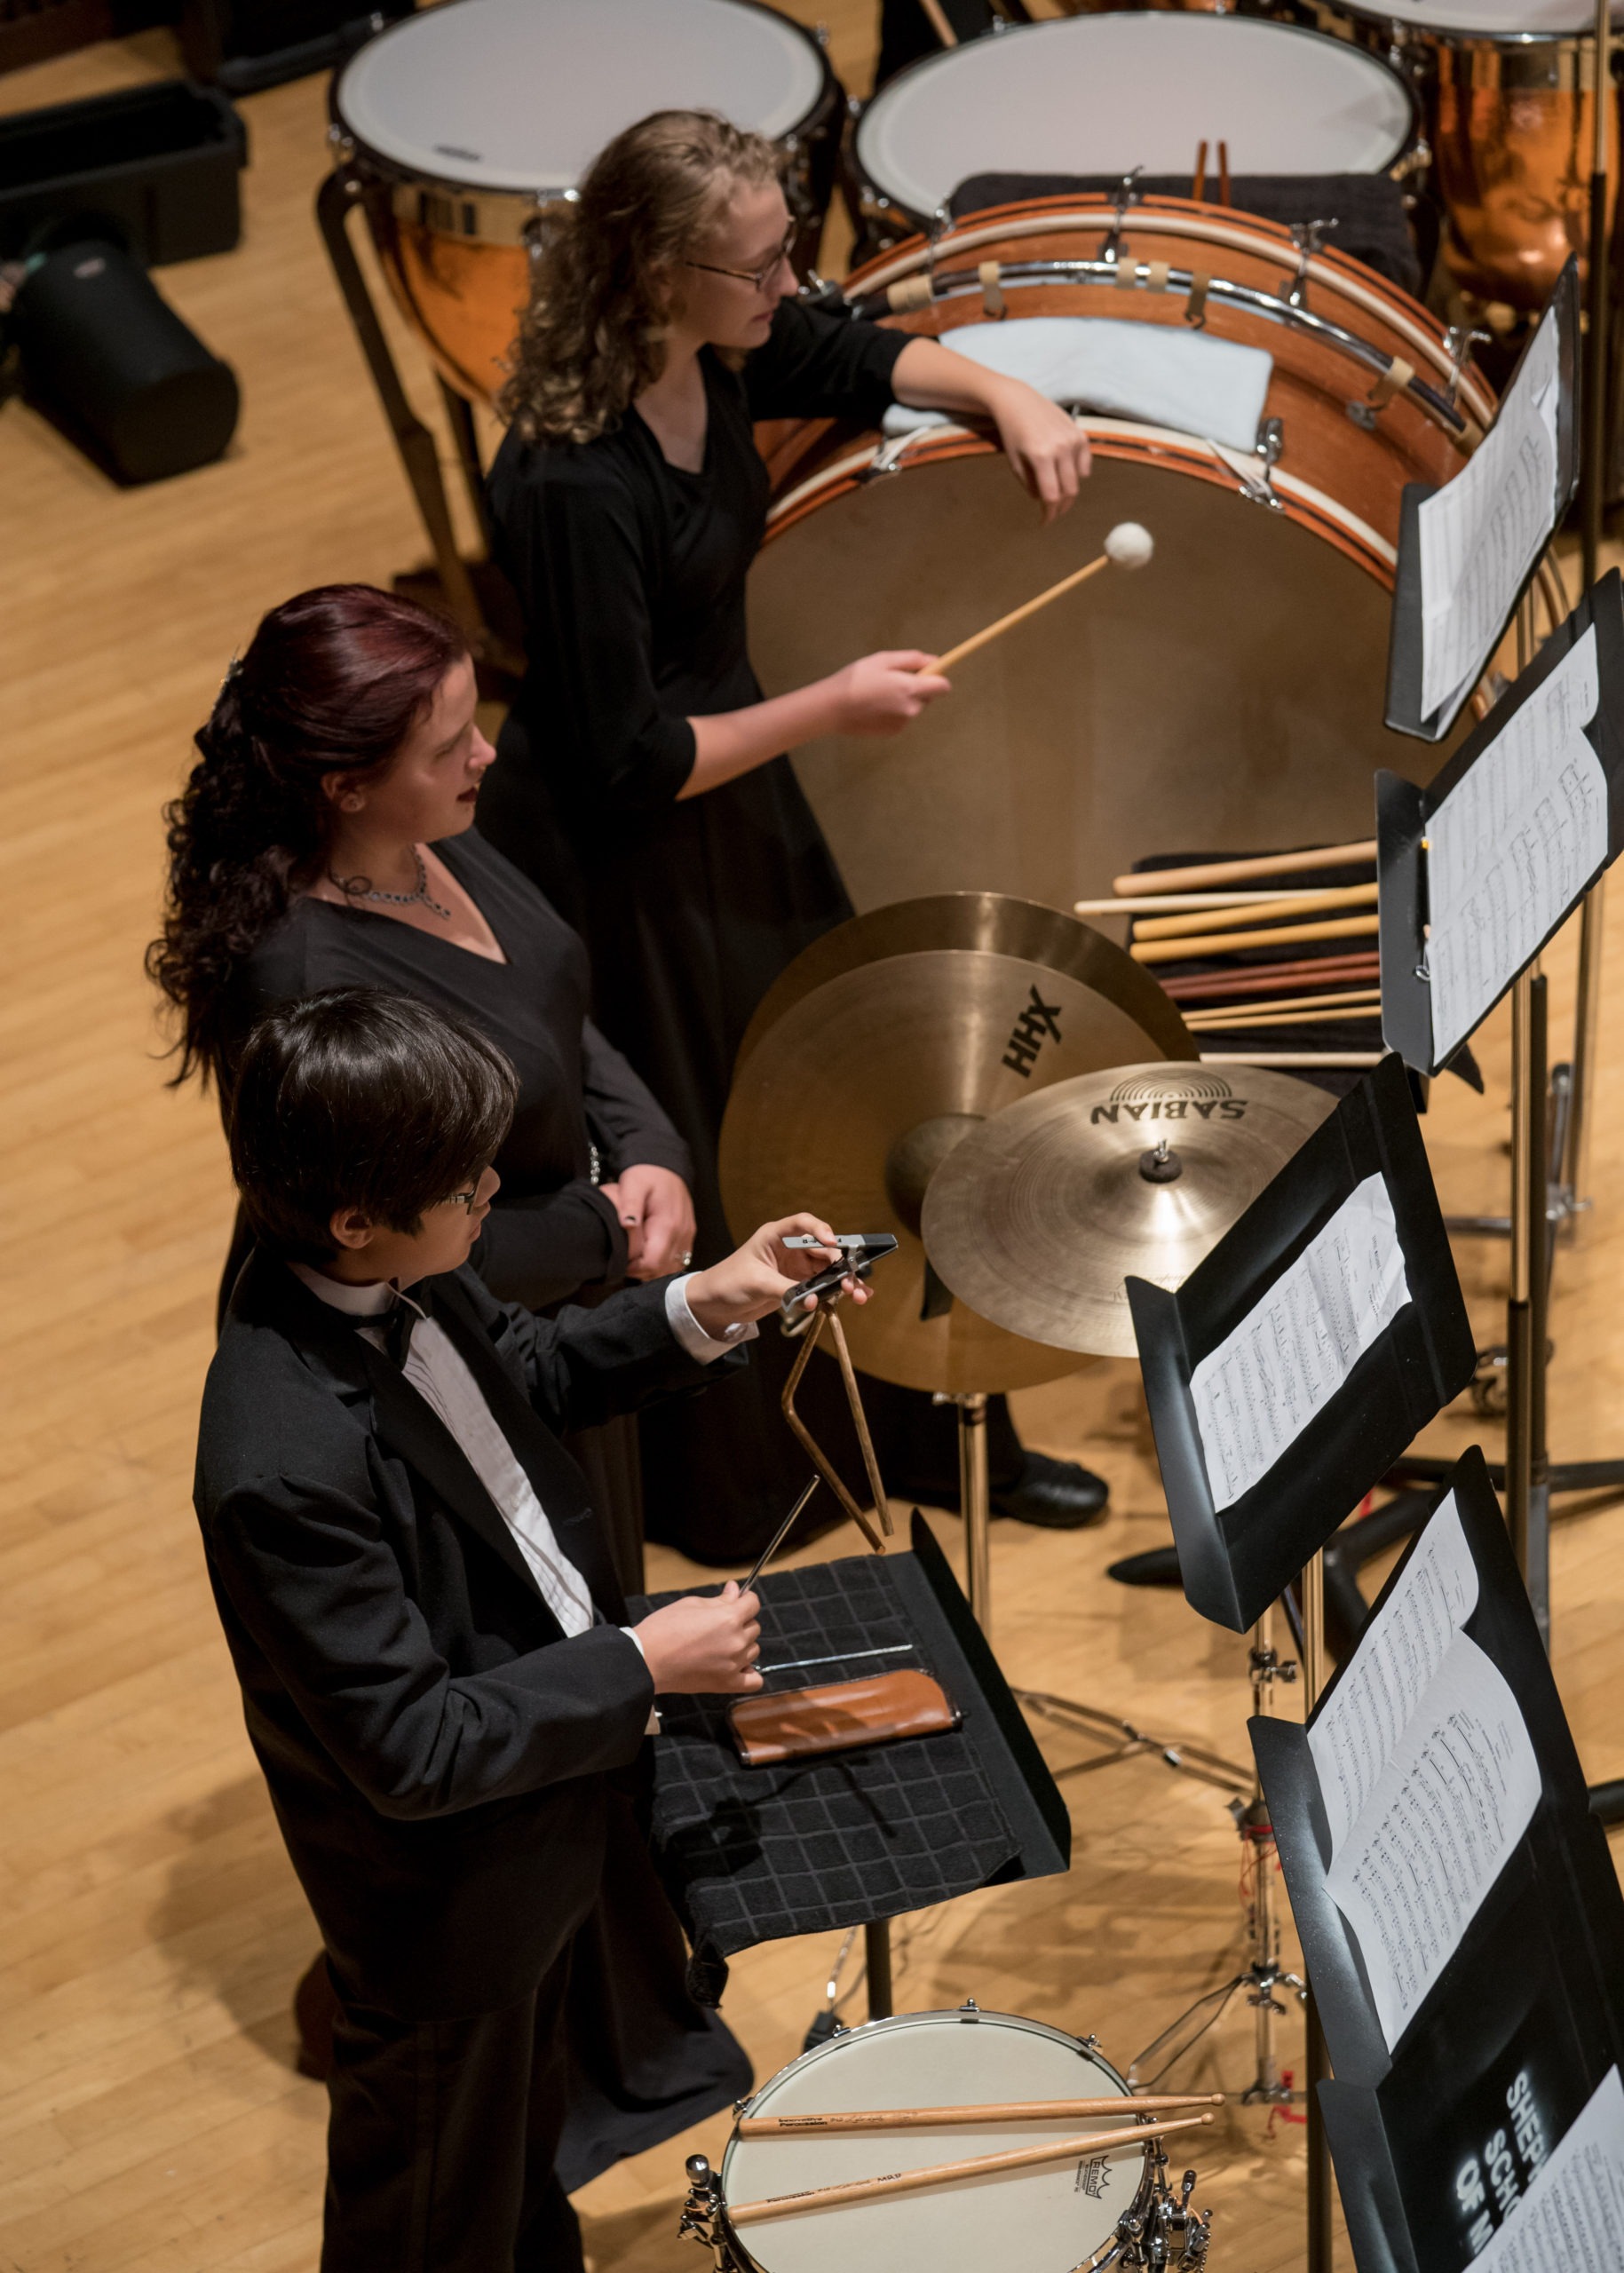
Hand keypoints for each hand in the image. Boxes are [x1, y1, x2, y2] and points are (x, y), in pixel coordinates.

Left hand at [599, 1163, 695, 1279]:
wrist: (666, 1167)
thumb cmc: (647, 1175)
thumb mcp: (633, 1184)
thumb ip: (629, 1205)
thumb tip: (626, 1224)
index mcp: (668, 1224)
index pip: (654, 1262)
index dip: (635, 1268)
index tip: (621, 1262)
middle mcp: (682, 1233)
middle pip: (663, 1270)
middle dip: (642, 1272)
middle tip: (625, 1262)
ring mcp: (687, 1236)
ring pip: (672, 1268)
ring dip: (653, 1270)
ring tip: (635, 1259)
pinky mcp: (688, 1236)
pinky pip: (678, 1260)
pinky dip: (663, 1264)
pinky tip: (648, 1256)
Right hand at [634, 1581, 761, 1694]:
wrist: (647, 1660)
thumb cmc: (663, 1629)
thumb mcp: (691, 1604)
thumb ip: (719, 1599)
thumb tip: (735, 1590)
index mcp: (728, 1618)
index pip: (753, 1604)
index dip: (746, 1599)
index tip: (738, 1601)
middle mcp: (736, 1641)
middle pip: (754, 1627)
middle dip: (742, 1621)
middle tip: (721, 1623)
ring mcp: (733, 1665)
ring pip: (753, 1650)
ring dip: (743, 1644)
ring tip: (722, 1644)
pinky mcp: (726, 1684)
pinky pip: (753, 1681)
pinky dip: (749, 1673)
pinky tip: (737, 1666)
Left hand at [684, 1213, 871, 1341]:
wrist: (714, 1305)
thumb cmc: (728, 1283)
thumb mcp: (757, 1284)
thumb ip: (786, 1290)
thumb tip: (813, 1300)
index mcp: (775, 1237)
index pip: (802, 1224)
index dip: (820, 1230)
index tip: (832, 1243)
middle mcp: (789, 1248)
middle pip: (823, 1249)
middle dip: (840, 1265)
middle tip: (850, 1282)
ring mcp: (795, 1267)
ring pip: (827, 1269)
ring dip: (843, 1281)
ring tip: (857, 1295)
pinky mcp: (797, 1284)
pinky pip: (822, 1285)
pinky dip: (836, 1291)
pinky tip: (853, 1298)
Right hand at [823, 651, 950, 737]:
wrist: (831, 708)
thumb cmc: (856, 679)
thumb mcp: (883, 660)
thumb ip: (912, 659)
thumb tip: (934, 660)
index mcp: (911, 689)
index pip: (943, 686)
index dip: (938, 677)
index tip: (928, 672)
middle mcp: (911, 710)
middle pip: (927, 697)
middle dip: (917, 687)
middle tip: (892, 680)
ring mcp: (902, 723)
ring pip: (913, 707)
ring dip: (903, 699)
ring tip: (878, 693)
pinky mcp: (892, 732)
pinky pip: (901, 718)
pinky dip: (893, 711)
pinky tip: (874, 706)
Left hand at [986, 379, 1091, 522]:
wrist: (1018, 401)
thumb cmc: (1012, 433)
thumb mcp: (1015, 462)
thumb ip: (1030, 485)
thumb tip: (1045, 501)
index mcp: (1041, 456)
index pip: (1052, 496)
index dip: (1049, 514)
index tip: (1045, 522)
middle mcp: (1060, 448)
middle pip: (1069, 491)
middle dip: (1061, 507)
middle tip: (1053, 513)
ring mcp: (1073, 440)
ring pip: (1078, 479)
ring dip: (1068, 491)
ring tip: (1057, 494)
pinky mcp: (1080, 434)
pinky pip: (1085, 464)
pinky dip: (1078, 473)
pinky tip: (1066, 474)